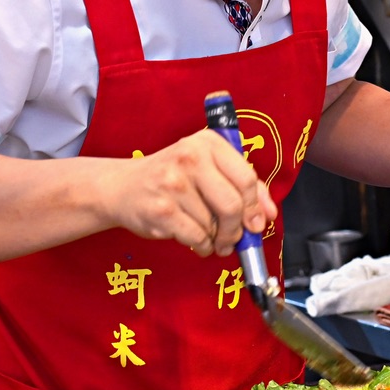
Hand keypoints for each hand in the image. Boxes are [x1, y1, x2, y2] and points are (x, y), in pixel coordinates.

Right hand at [101, 130, 277, 255]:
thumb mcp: (207, 168)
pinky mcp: (161, 210)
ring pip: (214, 225)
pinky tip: (196, 241)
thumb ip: (242, 185)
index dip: (255, 206)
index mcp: (208, 143)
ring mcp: (173, 184)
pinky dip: (202, 246)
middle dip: (237, 229)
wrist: (121, 187)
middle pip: (233, 205)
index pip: (246, 178)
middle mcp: (190, 158)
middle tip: (232, 238)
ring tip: (205, 233)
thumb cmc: (171, 178)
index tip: (256, 222)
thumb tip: (269, 213)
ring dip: (215, 238)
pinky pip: (197, 238)